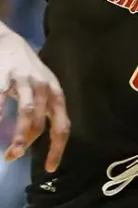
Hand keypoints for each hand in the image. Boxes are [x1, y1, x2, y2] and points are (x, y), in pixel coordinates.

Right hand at [0, 32, 69, 171]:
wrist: (8, 41)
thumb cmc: (27, 70)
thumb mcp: (43, 88)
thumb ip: (44, 111)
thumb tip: (39, 140)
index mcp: (56, 95)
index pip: (62, 126)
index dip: (57, 148)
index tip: (49, 167)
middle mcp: (44, 88)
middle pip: (42, 122)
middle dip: (28, 144)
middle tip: (14, 157)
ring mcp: (24, 81)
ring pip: (27, 113)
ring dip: (18, 136)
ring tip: (9, 153)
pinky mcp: (4, 76)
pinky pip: (1, 99)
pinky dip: (0, 115)